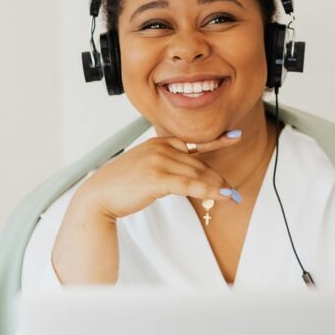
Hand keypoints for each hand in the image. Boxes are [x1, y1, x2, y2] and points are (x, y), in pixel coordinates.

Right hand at [75, 130, 242, 222]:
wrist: (99, 196)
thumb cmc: (122, 185)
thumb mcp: (146, 168)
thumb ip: (167, 167)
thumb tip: (189, 179)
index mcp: (159, 142)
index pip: (193, 142)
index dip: (216, 141)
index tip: (234, 137)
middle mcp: (161, 147)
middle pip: (198, 164)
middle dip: (218, 179)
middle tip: (233, 191)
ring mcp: (159, 161)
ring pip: (197, 174)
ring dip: (217, 187)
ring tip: (232, 196)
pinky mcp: (157, 177)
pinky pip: (189, 185)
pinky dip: (209, 190)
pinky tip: (223, 196)